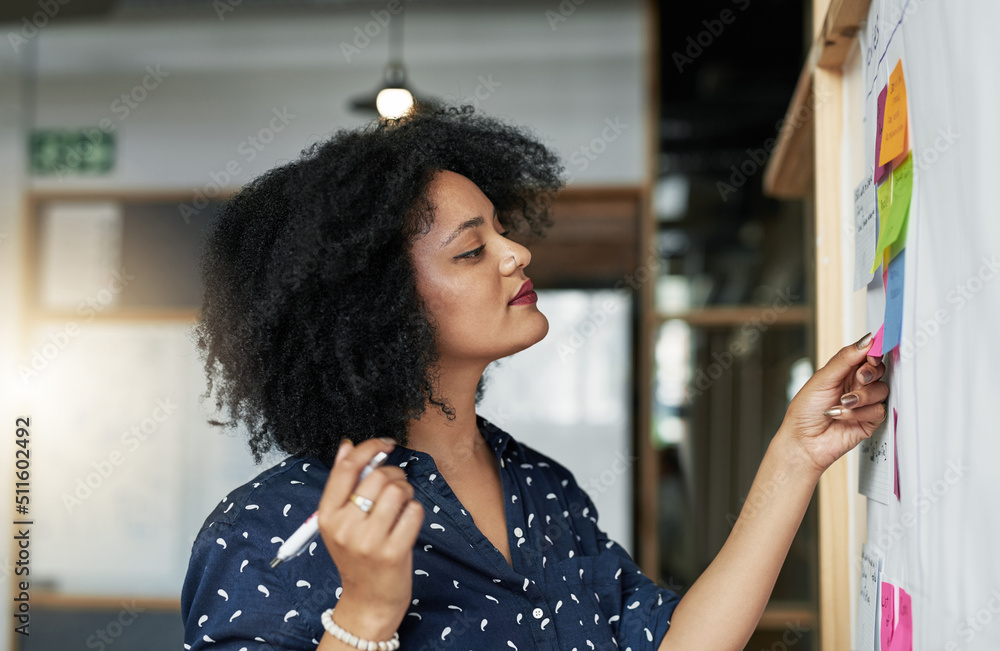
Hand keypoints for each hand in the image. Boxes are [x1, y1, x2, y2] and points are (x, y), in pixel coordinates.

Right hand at [317, 438, 423, 639]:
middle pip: (378, 477)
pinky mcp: (393, 552)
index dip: (369, 447)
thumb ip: (342, 483)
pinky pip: (414, 511)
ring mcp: (368, 541)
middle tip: (397, 486)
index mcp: (327, 515)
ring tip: (402, 506)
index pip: (347, 467)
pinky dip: (416, 512)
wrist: (367, 602)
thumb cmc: (357, 557)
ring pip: (398, 490)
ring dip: (407, 492)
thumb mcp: (340, 522)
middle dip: (395, 474)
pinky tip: (407, 523)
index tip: (385, 443)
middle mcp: (344, 527)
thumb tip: (345, 445)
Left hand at [779, 333, 888, 473]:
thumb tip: (866, 340)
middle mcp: (856, 385)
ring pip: (881, 390)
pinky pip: (878, 410)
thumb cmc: (805, 410)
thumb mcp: (823, 379)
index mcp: (844, 371)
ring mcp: (864, 403)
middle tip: (858, 378)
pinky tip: (842, 415)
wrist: (803, 441)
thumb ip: (846, 359)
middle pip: (879, 371)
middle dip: (870, 373)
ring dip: (862, 396)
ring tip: (843, 402)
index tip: (872, 354)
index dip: (873, 353)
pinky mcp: (870, 421)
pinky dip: (859, 413)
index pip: (866, 356)